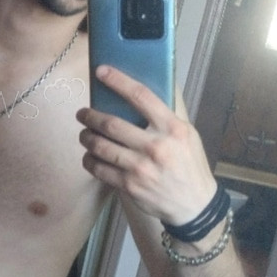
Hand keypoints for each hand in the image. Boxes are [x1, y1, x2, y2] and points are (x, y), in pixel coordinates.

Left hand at [76, 65, 216, 224]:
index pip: (141, 96)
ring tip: (84, 134)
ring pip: (100, 146)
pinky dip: (89, 160)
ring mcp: (141, 168)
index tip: (101, 71)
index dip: (118, 81)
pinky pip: (99, 168)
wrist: (194, 205)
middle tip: (82, 113)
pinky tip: (89, 156)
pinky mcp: (129, 185)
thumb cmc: (188, 164)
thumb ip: (164, 116)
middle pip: (111, 124)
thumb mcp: (187, 135)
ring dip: (86, 137)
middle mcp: (156, 146)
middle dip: (90, 116)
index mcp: (172, 128)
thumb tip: (138, 94)